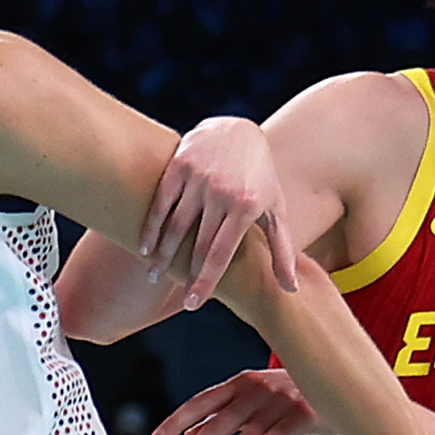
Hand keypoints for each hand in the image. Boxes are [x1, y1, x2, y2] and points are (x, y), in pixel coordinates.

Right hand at [139, 117, 295, 310]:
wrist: (238, 131)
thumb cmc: (260, 178)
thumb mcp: (276, 210)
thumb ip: (282, 250)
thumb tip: (291, 290)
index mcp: (246, 206)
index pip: (220, 253)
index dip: (205, 281)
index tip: (193, 303)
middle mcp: (221, 192)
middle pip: (196, 243)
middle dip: (184, 272)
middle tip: (176, 297)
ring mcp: (198, 177)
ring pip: (175, 225)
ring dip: (162, 254)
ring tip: (153, 275)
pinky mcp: (179, 165)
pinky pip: (160, 202)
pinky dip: (150, 226)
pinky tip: (144, 247)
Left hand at [155, 366, 316, 434]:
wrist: (344, 383)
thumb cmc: (294, 394)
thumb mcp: (255, 398)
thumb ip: (223, 414)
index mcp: (241, 383)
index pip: (200, 402)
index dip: (176, 420)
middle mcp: (256, 389)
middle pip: (216, 424)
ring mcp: (280, 401)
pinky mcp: (303, 416)